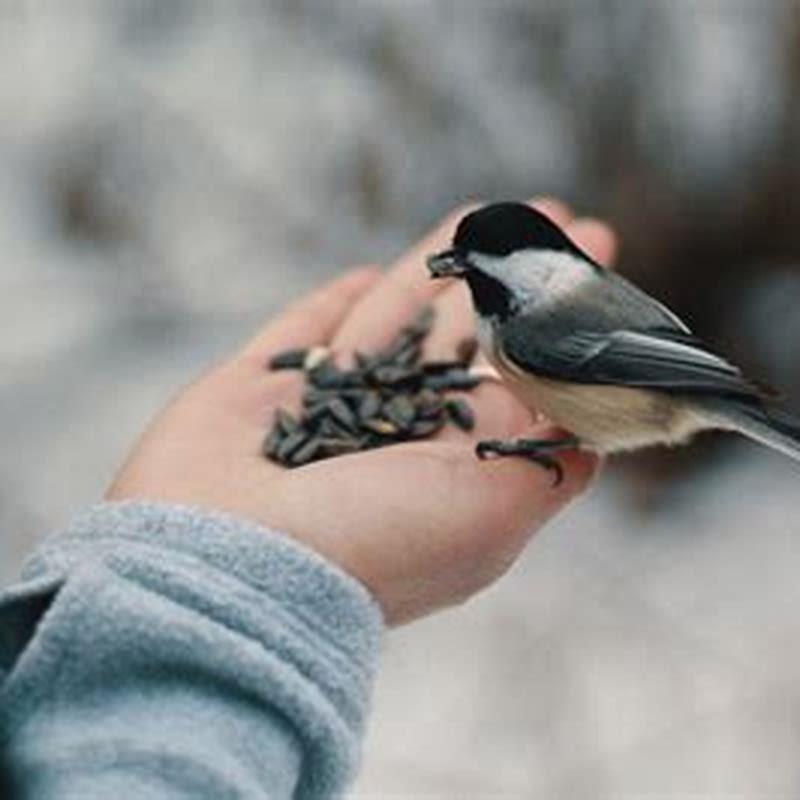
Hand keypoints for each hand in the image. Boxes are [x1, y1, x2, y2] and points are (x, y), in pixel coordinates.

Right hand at [107, 199, 616, 624]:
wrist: (225, 569)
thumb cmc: (368, 542)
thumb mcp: (491, 513)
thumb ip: (548, 461)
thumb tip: (591, 428)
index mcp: (450, 467)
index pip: (518, 376)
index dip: (556, 324)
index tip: (594, 270)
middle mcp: (390, 439)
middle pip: (462, 338)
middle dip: (508, 282)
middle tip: (554, 220)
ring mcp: (319, 412)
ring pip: (387, 320)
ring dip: (435, 268)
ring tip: (481, 214)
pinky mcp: (252, 392)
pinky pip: (300, 334)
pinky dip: (329, 305)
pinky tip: (363, 273)